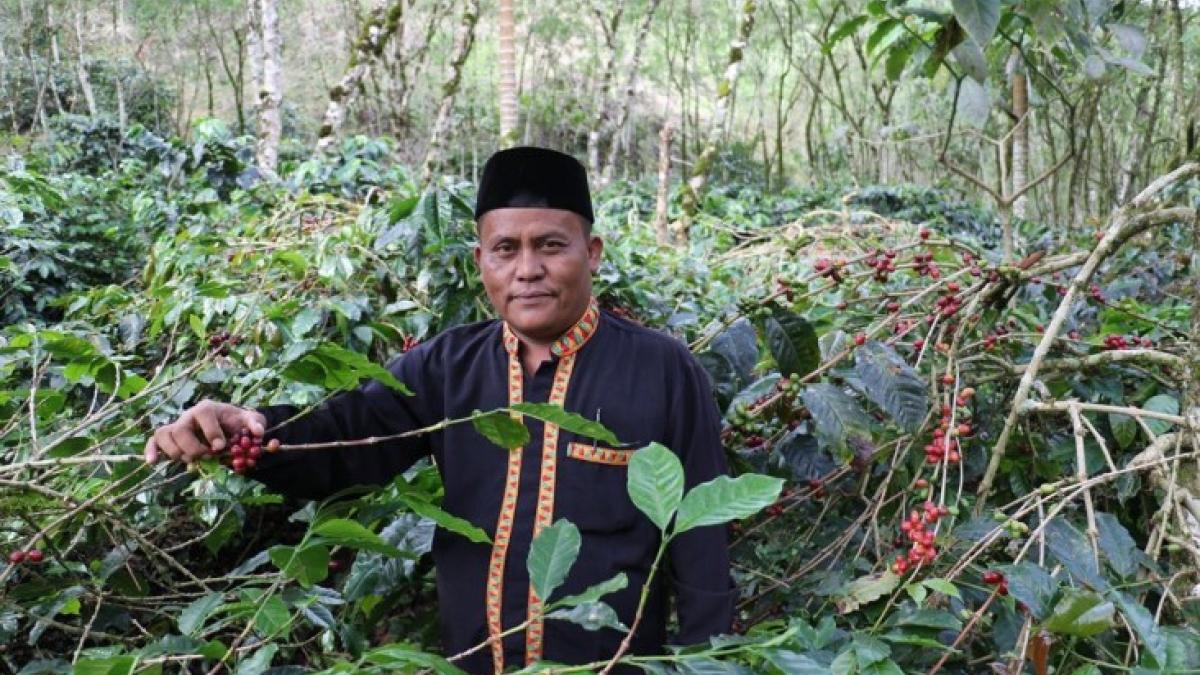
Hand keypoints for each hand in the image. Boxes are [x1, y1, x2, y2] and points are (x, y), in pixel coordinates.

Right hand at [145, 400, 266, 464]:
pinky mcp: (170, 439)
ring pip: (164, 435)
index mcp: (207, 408)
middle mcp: (188, 416)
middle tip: (207, 456)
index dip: (210, 431)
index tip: (220, 446)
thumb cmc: (238, 423)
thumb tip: (258, 433)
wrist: (228, 428)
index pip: (203, 413)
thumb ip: (256, 423)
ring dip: (177, 452)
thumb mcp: (251, 421)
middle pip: (180, 429)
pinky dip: (151, 451)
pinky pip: (153, 441)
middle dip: (193, 446)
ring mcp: (177, 427)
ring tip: (193, 459)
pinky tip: (154, 463)